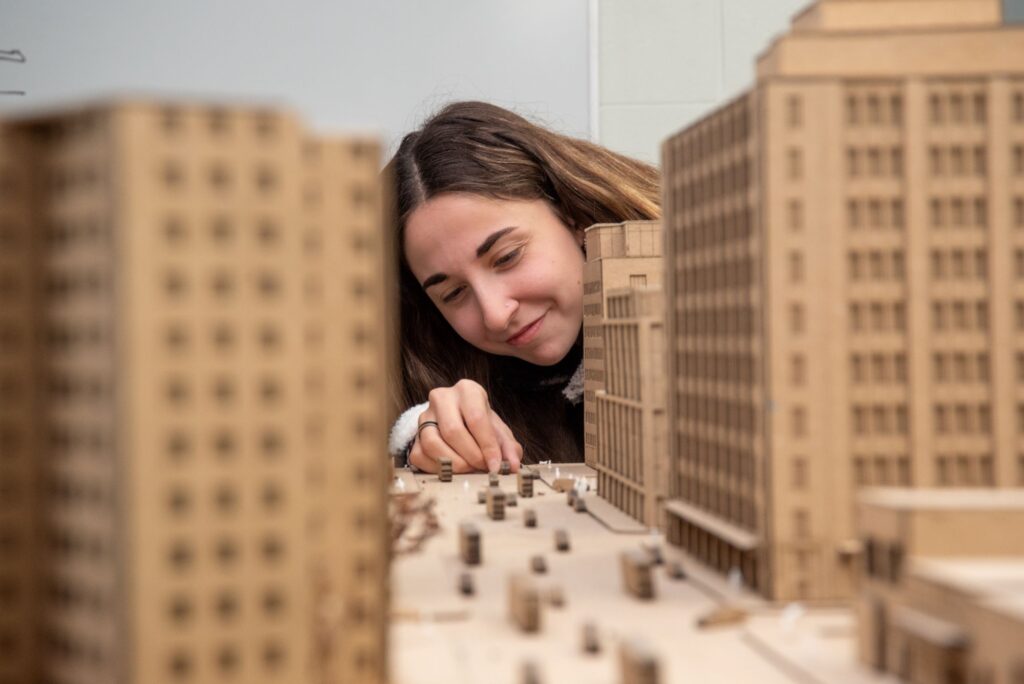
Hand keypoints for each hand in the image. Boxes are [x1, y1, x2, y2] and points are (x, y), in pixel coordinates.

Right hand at [407, 379, 522, 473]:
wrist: (459, 420)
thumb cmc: (481, 425)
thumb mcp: (499, 431)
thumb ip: (508, 447)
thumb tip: (512, 465)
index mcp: (467, 390)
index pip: (476, 418)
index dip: (487, 445)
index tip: (496, 465)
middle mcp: (442, 398)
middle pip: (453, 431)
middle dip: (471, 455)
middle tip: (482, 468)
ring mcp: (425, 416)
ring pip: (432, 443)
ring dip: (454, 463)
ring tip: (469, 468)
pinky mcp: (414, 434)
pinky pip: (419, 455)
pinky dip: (437, 468)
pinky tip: (453, 469)